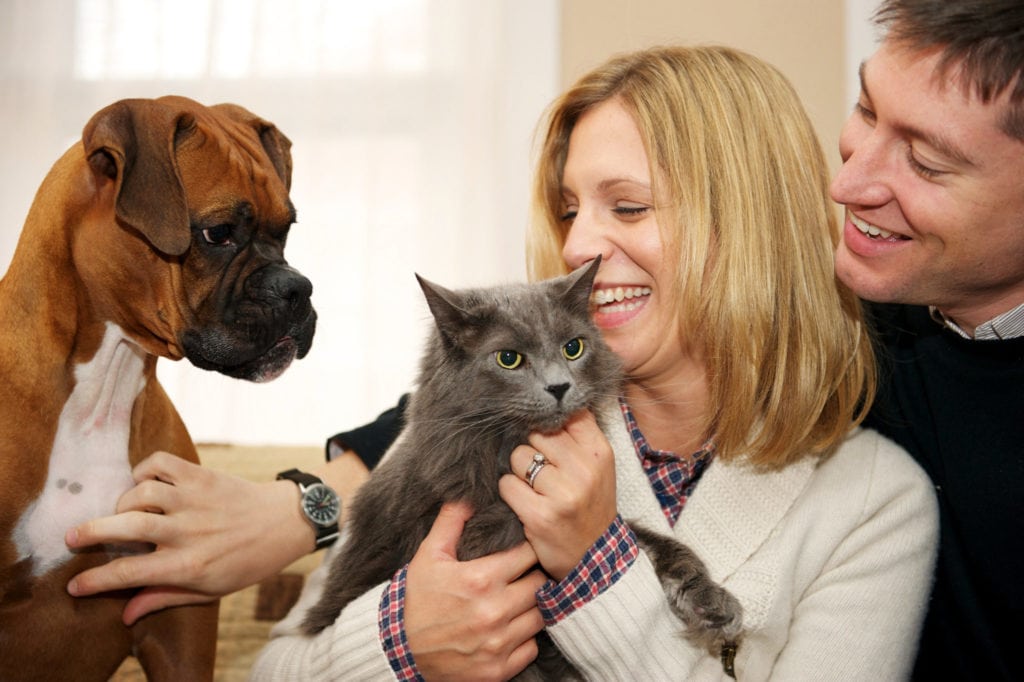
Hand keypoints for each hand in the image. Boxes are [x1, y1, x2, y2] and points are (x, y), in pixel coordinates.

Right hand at [65, 451, 313, 624]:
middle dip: (91, 532)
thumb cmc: (246, 560)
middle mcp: (189, 530)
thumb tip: (124, 615)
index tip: (73, 586)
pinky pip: (160, 463)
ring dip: (122, 502)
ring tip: (120, 513)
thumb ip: (165, 597)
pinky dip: (143, 469)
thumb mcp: (210, 589)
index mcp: (189, 564)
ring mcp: (195, 499)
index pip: (131, 574)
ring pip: (141, 492)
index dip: (96, 581)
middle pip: (127, 527)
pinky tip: (142, 483)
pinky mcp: (201, 475)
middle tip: (71, 538)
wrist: (284, 521)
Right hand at [405, 501, 546, 681]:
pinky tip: (511, 627)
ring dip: (533, 606)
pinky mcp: (498, 670)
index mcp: (479, 579)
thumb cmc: (416, 599)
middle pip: (540, 584)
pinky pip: (531, 647)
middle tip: (525, 574)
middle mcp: (493, 612)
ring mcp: (498, 643)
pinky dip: (525, 638)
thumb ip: (451, 522)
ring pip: (540, 616)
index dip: (528, 548)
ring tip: (520, 599)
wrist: (398, 650)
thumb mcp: (428, 556)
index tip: (523, 549)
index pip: (528, 554)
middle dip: (535, 575)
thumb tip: (468, 495)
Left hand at [500, 410, 617, 579]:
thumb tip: (544, 406)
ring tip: (535, 489)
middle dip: (532, 449)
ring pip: (518, 457)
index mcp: (599, 452)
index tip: (546, 434)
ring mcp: (563, 493)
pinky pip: (508, 484)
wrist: (596, 560)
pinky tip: (525, 503)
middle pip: (535, 432)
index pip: (566, 414)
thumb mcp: (598, 469)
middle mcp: (584, 469)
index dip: (549, 422)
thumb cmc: (591, 507)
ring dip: (519, 472)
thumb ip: (577, 437)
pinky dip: (510, 493)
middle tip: (542, 471)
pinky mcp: (540, 515)